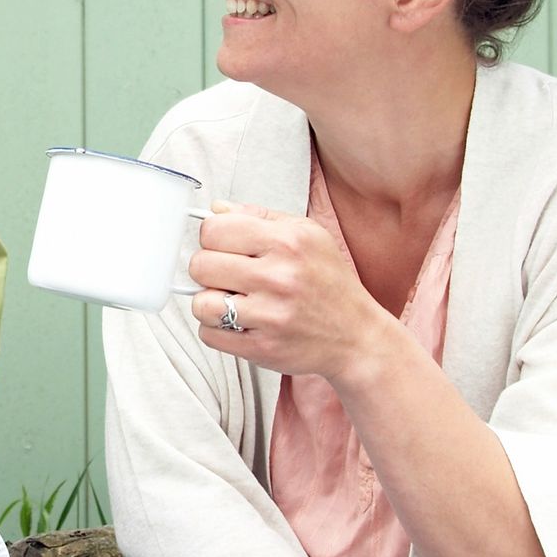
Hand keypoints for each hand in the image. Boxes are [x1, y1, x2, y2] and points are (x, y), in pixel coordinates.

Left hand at [190, 203, 380, 381]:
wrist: (356, 335)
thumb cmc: (330, 284)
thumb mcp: (308, 235)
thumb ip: (260, 217)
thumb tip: (218, 208)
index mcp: (287, 242)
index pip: (214, 230)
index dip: (212, 237)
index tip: (222, 246)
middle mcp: (279, 277)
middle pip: (200, 265)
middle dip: (208, 269)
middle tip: (226, 275)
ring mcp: (269, 315)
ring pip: (200, 303)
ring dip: (209, 302)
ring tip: (230, 300)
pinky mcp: (261, 347)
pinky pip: (210, 335)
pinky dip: (217, 329)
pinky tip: (238, 322)